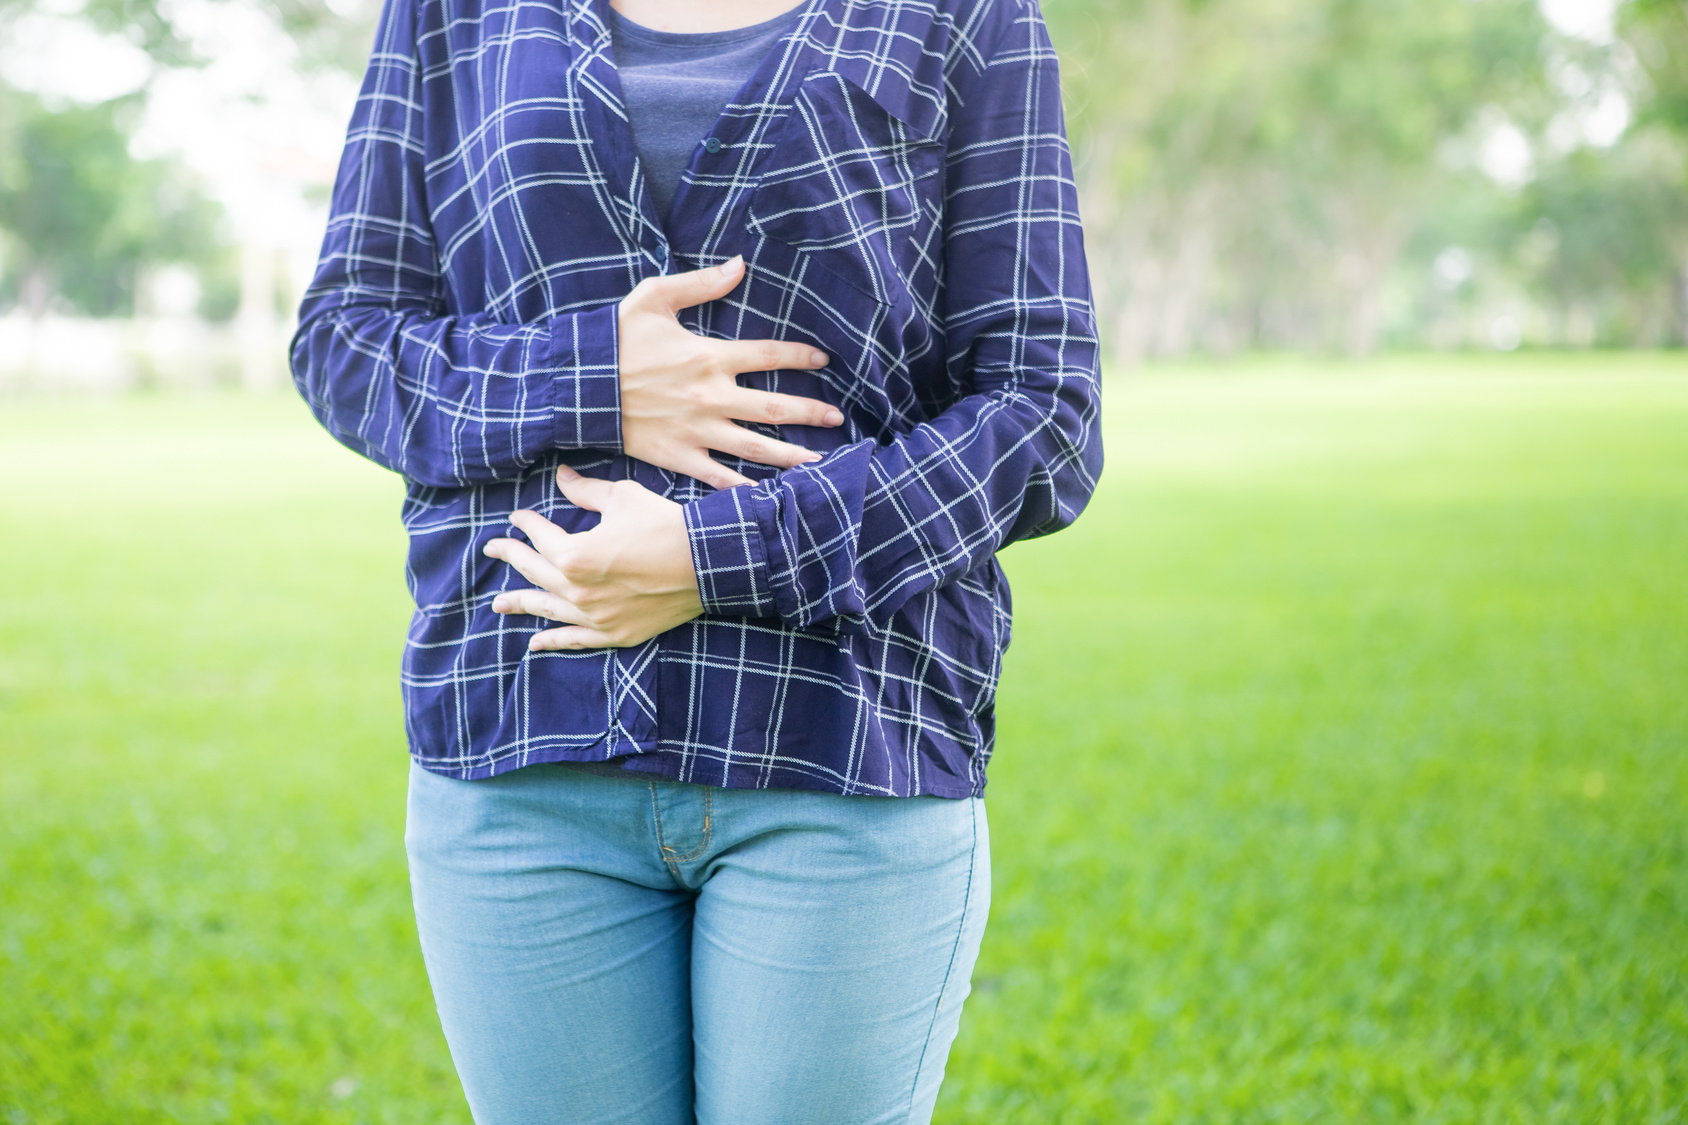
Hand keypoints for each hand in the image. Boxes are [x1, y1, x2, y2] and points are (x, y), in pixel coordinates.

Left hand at [484, 465, 703, 649]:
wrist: (707, 562)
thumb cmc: (665, 524)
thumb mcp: (622, 498)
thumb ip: (585, 491)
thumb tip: (562, 477)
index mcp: (574, 555)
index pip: (540, 537)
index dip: (527, 524)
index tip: (519, 517)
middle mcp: (578, 590)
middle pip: (535, 572)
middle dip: (512, 557)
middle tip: (493, 549)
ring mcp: (596, 616)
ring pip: (548, 609)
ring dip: (521, 604)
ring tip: (498, 605)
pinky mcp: (616, 633)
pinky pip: (576, 640)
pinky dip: (554, 641)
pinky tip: (535, 643)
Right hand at [619, 256, 841, 488]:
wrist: (575, 384)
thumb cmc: (614, 339)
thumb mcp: (653, 298)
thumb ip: (701, 283)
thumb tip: (740, 264)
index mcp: (708, 357)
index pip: (769, 354)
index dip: (800, 356)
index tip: (823, 360)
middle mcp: (709, 397)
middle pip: (773, 406)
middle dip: (810, 411)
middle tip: (837, 417)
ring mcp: (696, 430)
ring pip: (754, 446)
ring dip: (790, 454)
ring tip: (818, 462)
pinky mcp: (678, 456)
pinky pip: (717, 476)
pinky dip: (743, 487)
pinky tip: (767, 495)